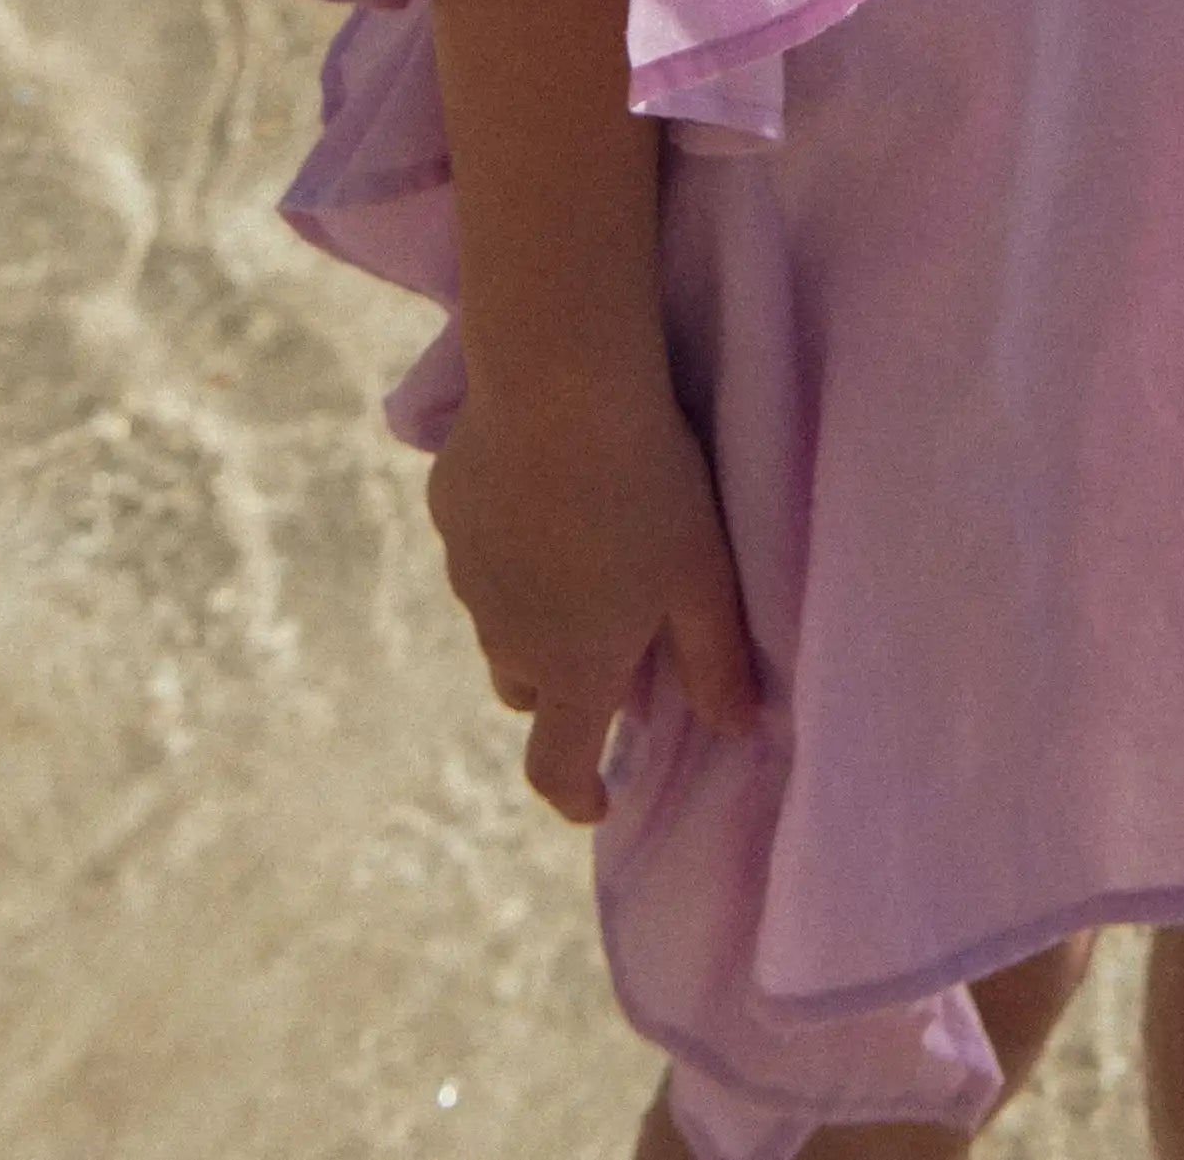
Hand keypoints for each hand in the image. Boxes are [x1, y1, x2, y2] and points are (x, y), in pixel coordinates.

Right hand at [425, 363, 760, 821]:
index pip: (555, 768)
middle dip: (560, 684)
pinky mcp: (448, 513)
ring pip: (497, 619)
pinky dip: (506, 545)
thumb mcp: (702, 577)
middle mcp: (507, 638)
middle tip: (609, 635)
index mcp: (573, 670)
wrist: (557, 386)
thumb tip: (735, 728)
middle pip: (526, 689)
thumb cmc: (647, 488)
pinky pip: (477, 550)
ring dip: (531, 611)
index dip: (576, 795)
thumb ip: (717, 662)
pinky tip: (541, 488)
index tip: (599, 797)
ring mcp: (467, 576)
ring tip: (580, 548)